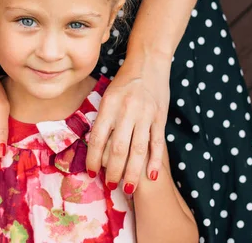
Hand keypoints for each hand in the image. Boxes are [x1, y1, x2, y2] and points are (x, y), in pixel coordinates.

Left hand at [86, 54, 170, 193]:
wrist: (148, 62)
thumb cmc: (124, 81)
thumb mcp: (108, 95)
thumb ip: (103, 118)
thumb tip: (94, 146)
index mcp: (109, 105)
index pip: (97, 137)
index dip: (93, 158)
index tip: (91, 172)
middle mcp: (127, 111)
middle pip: (118, 148)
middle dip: (113, 171)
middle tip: (109, 185)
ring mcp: (145, 115)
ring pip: (138, 150)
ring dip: (132, 172)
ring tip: (127, 188)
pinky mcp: (160, 118)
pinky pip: (157, 144)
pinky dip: (154, 162)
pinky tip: (151, 177)